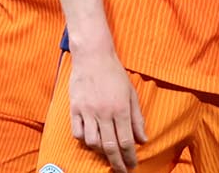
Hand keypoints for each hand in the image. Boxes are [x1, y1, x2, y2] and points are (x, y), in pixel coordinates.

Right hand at [68, 49, 146, 172]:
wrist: (93, 56)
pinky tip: (91, 139)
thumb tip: (143, 139)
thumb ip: (137, 118)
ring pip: (92, 142)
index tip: (132, 166)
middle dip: (117, 163)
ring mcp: (87, 111)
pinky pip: (77, 132)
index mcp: (120, 109)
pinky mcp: (74, 108)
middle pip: (110, 146)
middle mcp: (104, 113)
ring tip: (106, 152)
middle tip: (122, 171)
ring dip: (100, 152)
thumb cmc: (114, 73)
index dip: (130, 158)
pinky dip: (84, 140)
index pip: (126, 141)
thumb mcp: (131, 94)